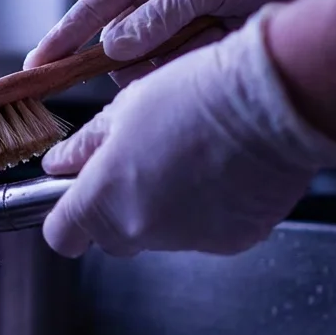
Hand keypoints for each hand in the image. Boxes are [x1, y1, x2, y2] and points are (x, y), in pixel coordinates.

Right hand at [24, 0, 335, 85]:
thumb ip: (153, 18)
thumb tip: (112, 50)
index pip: (93, 8)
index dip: (63, 37)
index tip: (37, 66)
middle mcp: (163, 0)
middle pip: (121, 48)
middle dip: (137, 57)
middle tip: (174, 43)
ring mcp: (189, 28)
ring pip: (153, 67)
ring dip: (176, 61)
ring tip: (217, 35)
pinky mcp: (214, 51)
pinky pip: (185, 75)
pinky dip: (199, 69)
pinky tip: (225, 48)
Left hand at [40, 6, 335, 258]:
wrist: (275, 102)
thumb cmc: (198, 94)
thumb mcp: (127, 108)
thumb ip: (86, 147)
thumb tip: (60, 163)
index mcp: (108, 198)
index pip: (63, 235)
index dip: (65, 217)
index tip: (74, 197)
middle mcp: (145, 230)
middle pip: (113, 237)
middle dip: (117, 207)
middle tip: (139, 160)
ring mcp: (190, 240)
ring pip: (161, 232)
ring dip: (164, 204)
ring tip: (189, 153)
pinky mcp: (233, 241)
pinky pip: (205, 231)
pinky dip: (207, 208)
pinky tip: (221, 169)